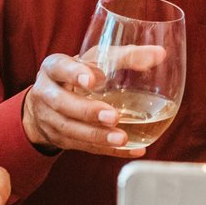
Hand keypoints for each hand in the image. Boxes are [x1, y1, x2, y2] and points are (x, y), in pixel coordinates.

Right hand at [20, 48, 165, 156]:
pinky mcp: (59, 140)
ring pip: (70, 130)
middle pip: (62, 103)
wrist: (47, 102)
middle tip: (113, 116)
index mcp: (53, 68)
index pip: (59, 68)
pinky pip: (83, 147)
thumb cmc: (78, 73)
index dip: (74, 74)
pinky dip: (108, 150)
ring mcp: (49, 119)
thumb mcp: (94, 59)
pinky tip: (131, 149)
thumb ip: (125, 56)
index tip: (92, 80)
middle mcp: (46, 93)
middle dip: (87, 111)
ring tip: (122, 138)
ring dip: (97, 136)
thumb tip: (159, 54)